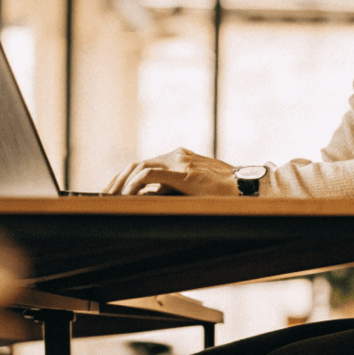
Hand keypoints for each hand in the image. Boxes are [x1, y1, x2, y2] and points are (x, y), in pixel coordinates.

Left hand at [104, 148, 238, 196]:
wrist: (249, 188)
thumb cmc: (226, 193)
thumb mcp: (195, 189)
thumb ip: (173, 189)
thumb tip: (147, 198)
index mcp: (180, 157)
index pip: (144, 164)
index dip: (125, 178)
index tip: (113, 192)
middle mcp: (177, 156)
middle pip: (137, 164)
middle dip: (117, 181)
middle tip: (104, 197)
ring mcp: (180, 163)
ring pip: (139, 166)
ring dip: (121, 183)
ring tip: (110, 198)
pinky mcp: (183, 174)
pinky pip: (149, 174)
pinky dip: (134, 184)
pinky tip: (127, 196)